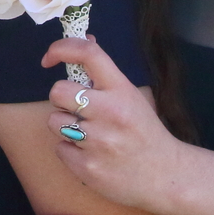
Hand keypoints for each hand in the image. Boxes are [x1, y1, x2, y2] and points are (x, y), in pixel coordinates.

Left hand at [43, 36, 188, 213]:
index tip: (48, 58)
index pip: (88, 54)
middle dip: (61, 100)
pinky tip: (92, 155)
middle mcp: (110, 112)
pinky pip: (60, 149)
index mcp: (122, 90)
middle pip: (58, 91)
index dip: (61, 49)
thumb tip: (85, 38)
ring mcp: (99, 141)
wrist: (165, 176)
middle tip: (77, 110)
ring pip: (54, 120)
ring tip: (88, 135)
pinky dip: (70, 152)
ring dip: (64, 127)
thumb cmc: (144, 132)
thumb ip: (105, 73)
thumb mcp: (131, 97)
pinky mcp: (88, 167)